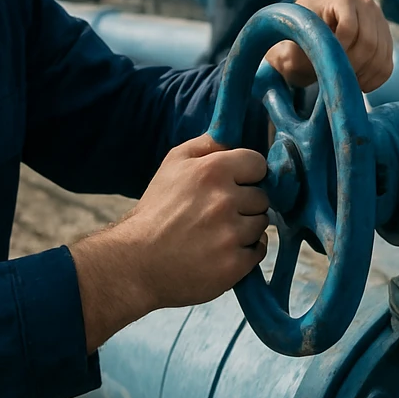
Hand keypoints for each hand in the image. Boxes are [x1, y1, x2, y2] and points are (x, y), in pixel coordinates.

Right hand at [70, 134, 267, 349]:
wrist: (136, 262)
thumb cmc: (156, 210)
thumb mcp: (173, 163)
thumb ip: (207, 144)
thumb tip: (234, 132)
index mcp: (212, 170)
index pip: (258, 163)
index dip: (247, 174)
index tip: (234, 183)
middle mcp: (225, 200)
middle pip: (262, 196)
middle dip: (245, 203)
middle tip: (217, 213)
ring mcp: (231, 234)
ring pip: (261, 224)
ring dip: (245, 228)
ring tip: (216, 234)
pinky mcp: (234, 264)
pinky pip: (258, 250)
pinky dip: (245, 252)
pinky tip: (221, 251)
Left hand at [266, 0, 394, 92]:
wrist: (311, 37)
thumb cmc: (298, 40)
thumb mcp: (293, 44)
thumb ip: (300, 53)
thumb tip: (319, 64)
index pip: (350, 29)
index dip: (338, 53)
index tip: (325, 64)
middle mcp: (366, 4)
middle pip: (369, 43)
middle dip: (352, 66)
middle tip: (336, 78)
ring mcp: (380, 21)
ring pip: (381, 56)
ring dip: (363, 75)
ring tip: (344, 82)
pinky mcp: (386, 39)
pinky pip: (387, 65)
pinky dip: (374, 80)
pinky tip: (356, 84)